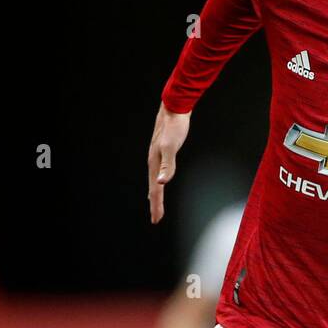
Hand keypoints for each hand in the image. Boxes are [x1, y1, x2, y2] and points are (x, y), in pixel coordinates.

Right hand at [148, 103, 191, 223]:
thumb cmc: (174, 127)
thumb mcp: (171, 147)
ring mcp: (157, 156)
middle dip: (155, 204)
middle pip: (153, 187)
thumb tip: (161, 183)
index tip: (156, 220)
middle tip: (156, 219)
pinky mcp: (162, 151)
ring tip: (154, 204)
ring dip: (155, 194)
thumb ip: (168, 165)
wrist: (174, 108)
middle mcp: (153, 161)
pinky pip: (159, 172)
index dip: (156, 205)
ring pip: (155, 180)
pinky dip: (159, 181)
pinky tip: (160, 181)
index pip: (155, 190)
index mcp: (154, 163)